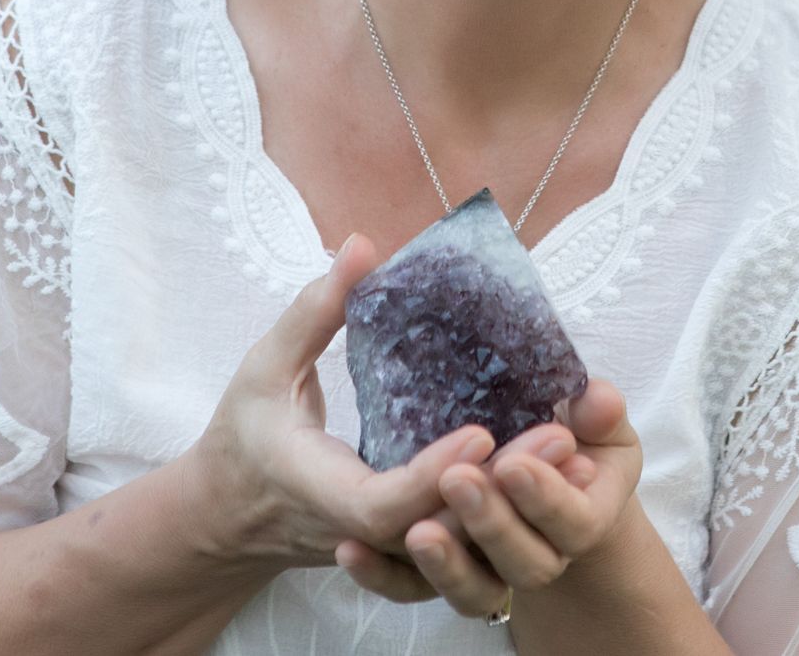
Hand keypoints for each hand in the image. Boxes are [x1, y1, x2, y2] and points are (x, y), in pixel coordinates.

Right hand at [189, 233, 592, 570]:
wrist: (225, 516)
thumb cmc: (244, 433)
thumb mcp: (264, 367)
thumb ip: (312, 312)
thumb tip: (360, 246)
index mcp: (318, 489)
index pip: (383, 502)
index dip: (433, 472)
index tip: (482, 429)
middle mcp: (356, 533)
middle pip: (438, 527)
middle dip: (500, 486)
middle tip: (560, 435)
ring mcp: (383, 551)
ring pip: (456, 548)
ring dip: (516, 507)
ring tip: (573, 457)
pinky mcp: (401, 552)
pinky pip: (456, 548)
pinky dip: (503, 520)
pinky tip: (548, 481)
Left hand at [332, 377, 643, 618]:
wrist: (559, 487)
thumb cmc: (579, 441)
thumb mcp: (597, 423)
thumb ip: (601, 410)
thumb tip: (599, 399)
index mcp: (586, 512)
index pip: (578, 525)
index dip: (549, 498)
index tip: (514, 459)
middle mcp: (543, 551)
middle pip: (526, 564)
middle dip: (494, 523)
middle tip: (460, 478)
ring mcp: (491, 566)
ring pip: (473, 590)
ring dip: (447, 563)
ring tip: (417, 533)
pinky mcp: (442, 570)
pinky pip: (414, 591)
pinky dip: (383, 578)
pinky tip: (351, 553)